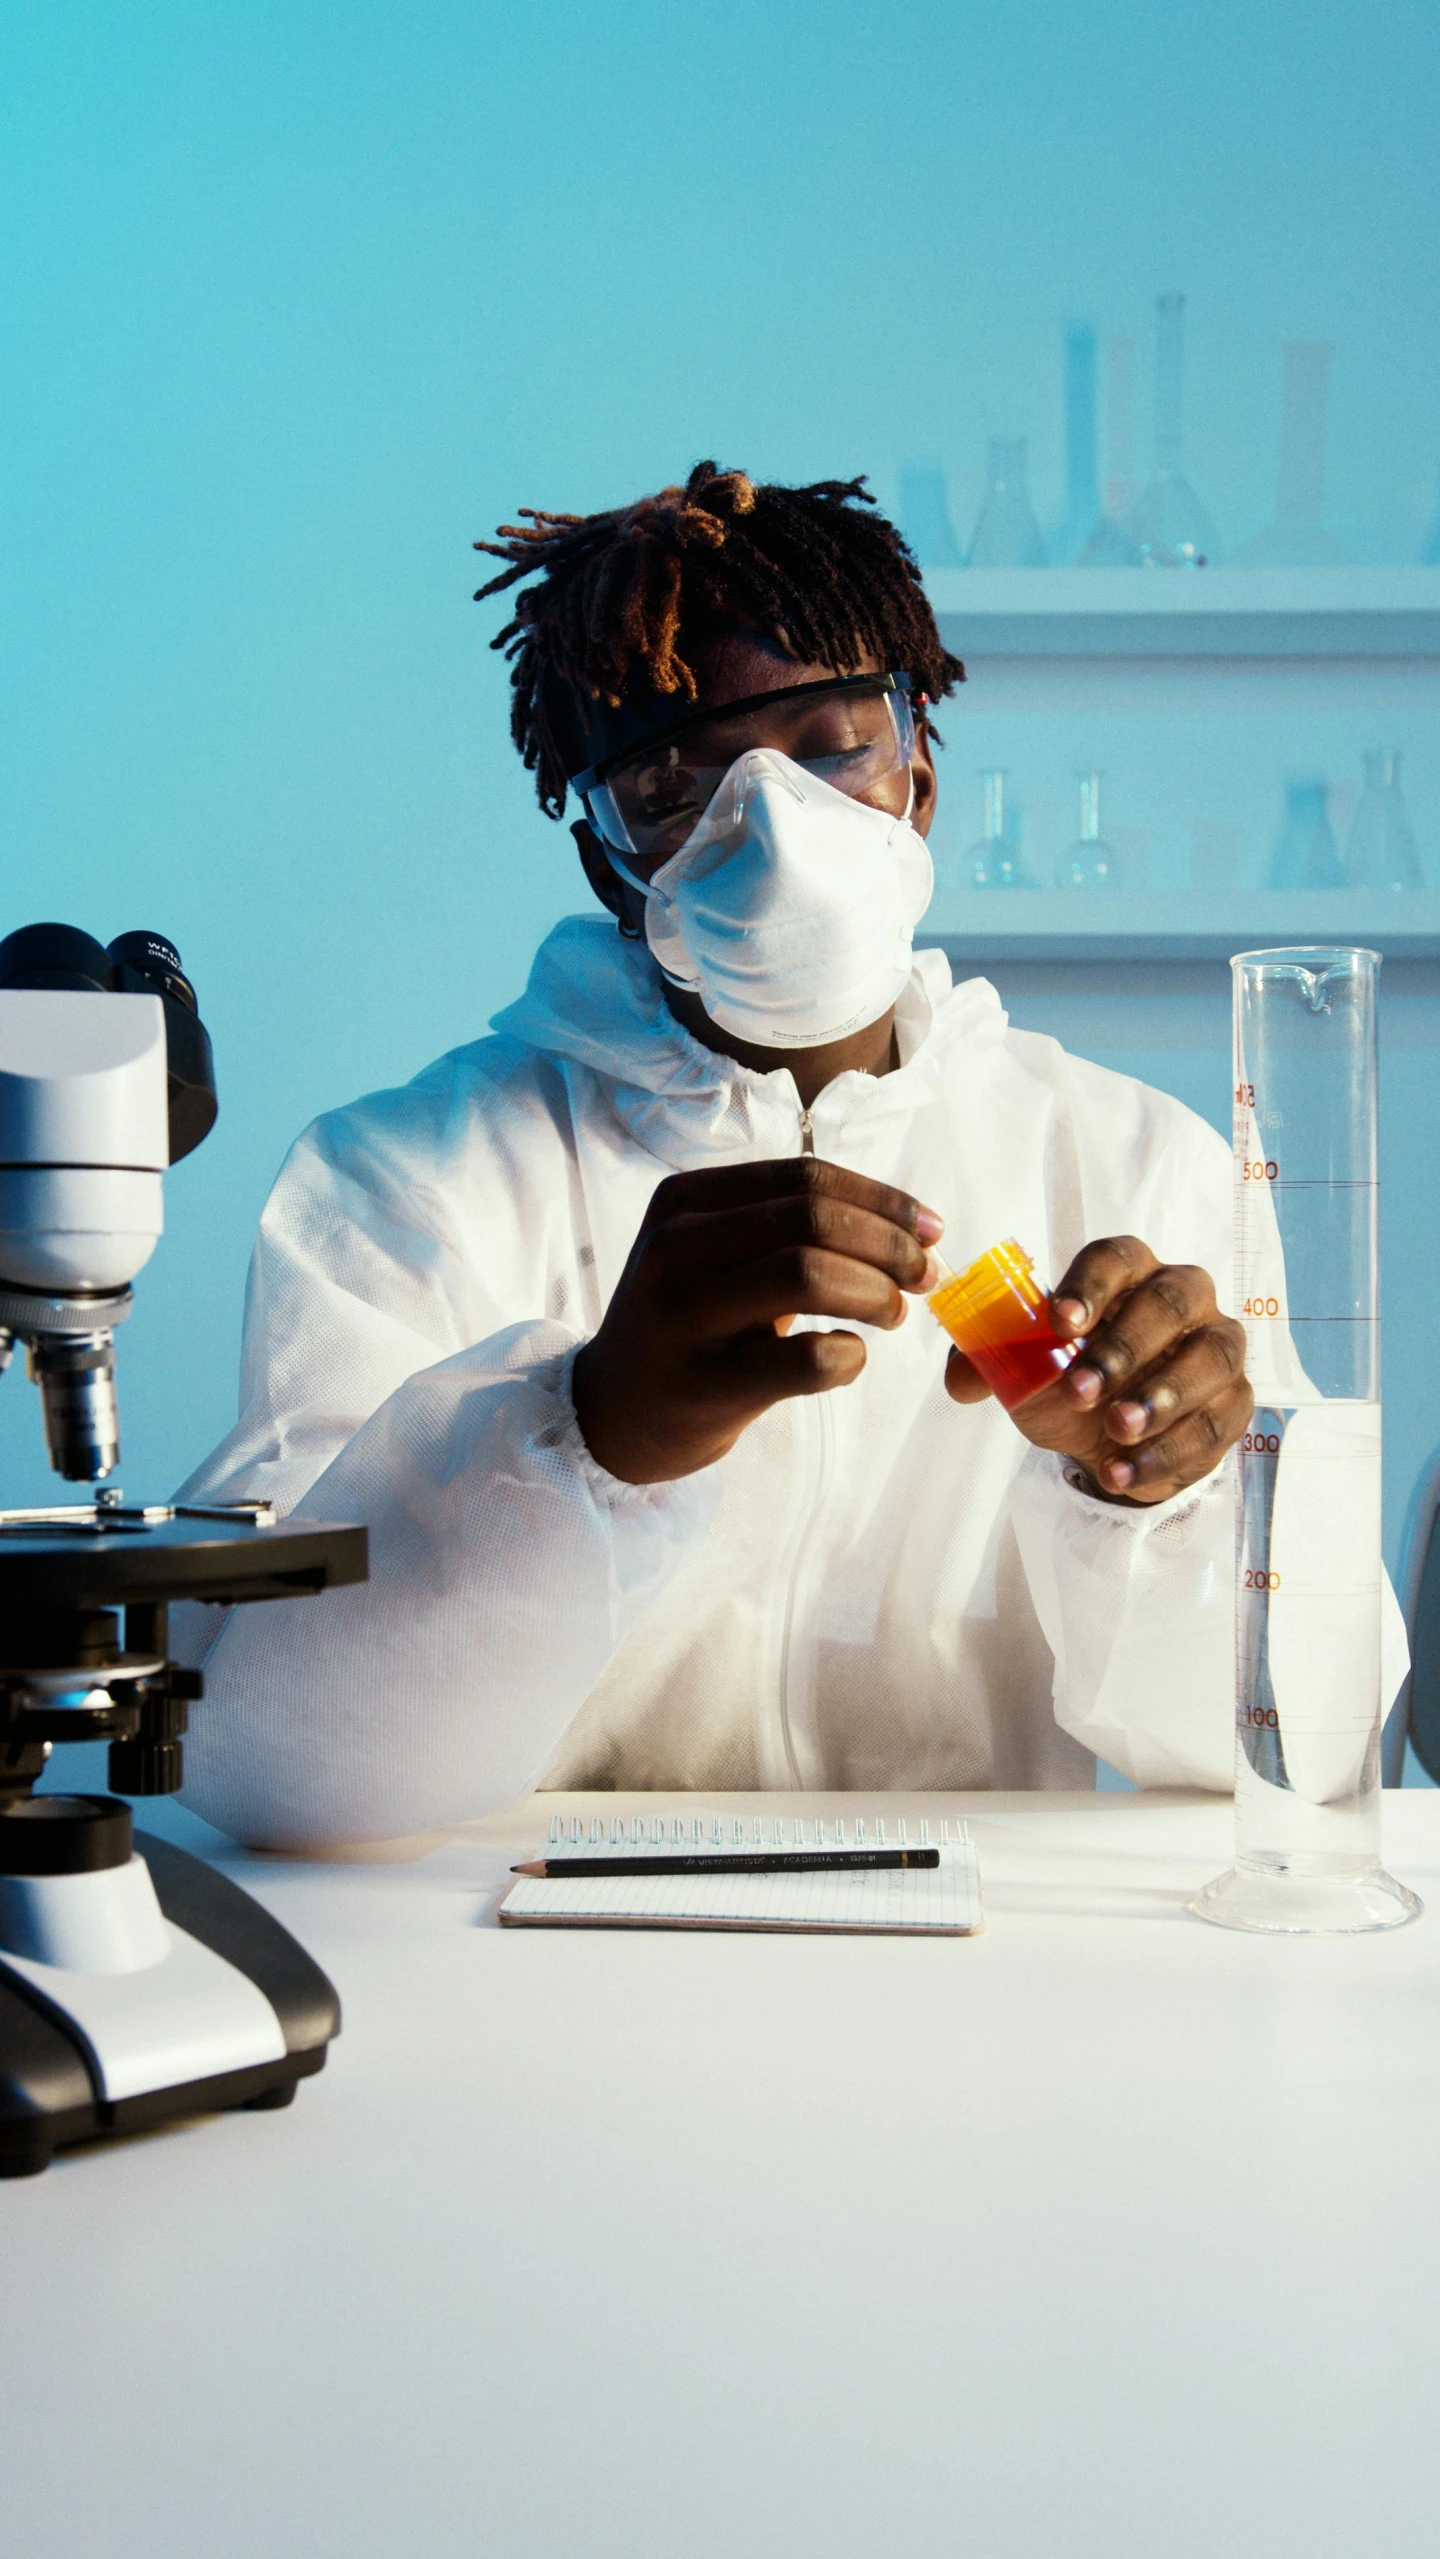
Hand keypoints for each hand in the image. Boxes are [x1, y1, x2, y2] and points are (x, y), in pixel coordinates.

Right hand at [573, 1157, 943, 1482]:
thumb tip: (909, 1227)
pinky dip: (849, 1357)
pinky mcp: (703, 1386)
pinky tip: (848, 1359)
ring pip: (809, 1275)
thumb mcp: (712, 1254)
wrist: (611, 1412)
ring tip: (894, 1314)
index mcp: (684, 1200)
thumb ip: (787, 1226)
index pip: (805, 1178)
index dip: (883, 1200)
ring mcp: (684, 1317)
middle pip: (813, 1219)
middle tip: (927, 1276)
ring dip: (876, 1293)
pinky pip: (805, 1361)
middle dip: (890, 1245)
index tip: (931, 1229)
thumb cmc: (688, 1325)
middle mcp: (675, 1248)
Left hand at [944, 1234, 1251, 1503]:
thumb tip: (961, 1382)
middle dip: (1124, 1347)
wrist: (1112, 1442)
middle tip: (1080, 1392)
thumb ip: (988, 1366)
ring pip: (1208, 1358)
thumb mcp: (1027, 1372)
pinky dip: (1168, 1452)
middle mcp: (1184, 1297)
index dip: (1091, 1285)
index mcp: (1129, 1273)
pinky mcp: (1235, 1401)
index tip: (1060, 1323)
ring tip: (1115, 1432)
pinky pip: (1214, 1422)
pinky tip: (1125, 1471)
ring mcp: (1217, 1347)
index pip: (1117, 1257)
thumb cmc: (1075, 1381)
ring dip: (1160, 1397)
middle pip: (1169, 1302)